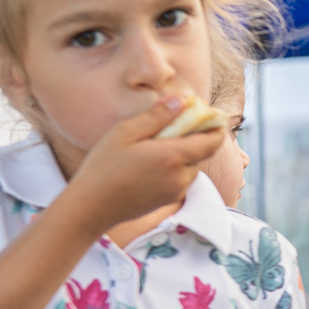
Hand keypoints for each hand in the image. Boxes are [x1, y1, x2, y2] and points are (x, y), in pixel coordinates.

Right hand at [62, 96, 224, 233]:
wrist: (92, 207)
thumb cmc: (104, 166)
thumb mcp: (125, 132)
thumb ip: (156, 116)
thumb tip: (182, 101)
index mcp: (173, 156)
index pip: (212, 141)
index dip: (216, 127)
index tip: (212, 116)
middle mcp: (181, 176)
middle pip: (203, 153)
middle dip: (198, 138)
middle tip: (181, 124)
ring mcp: (177, 191)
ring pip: (193, 167)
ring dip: (186, 153)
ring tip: (162, 143)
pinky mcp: (170, 201)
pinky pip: (183, 179)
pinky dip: (178, 168)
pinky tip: (155, 162)